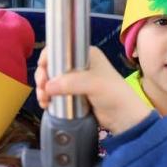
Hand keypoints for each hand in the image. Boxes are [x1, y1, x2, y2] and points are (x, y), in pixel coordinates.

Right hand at [36, 47, 150, 134]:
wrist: (124, 117)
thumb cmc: (113, 95)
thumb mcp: (93, 84)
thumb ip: (70, 83)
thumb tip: (47, 87)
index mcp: (87, 54)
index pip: (59, 49)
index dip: (47, 60)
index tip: (43, 74)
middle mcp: (80, 64)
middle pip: (52, 65)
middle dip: (43, 77)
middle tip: (42, 90)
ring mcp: (76, 80)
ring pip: (51, 80)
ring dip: (43, 90)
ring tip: (44, 101)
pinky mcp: (74, 94)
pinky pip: (55, 92)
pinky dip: (48, 97)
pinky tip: (46, 105)